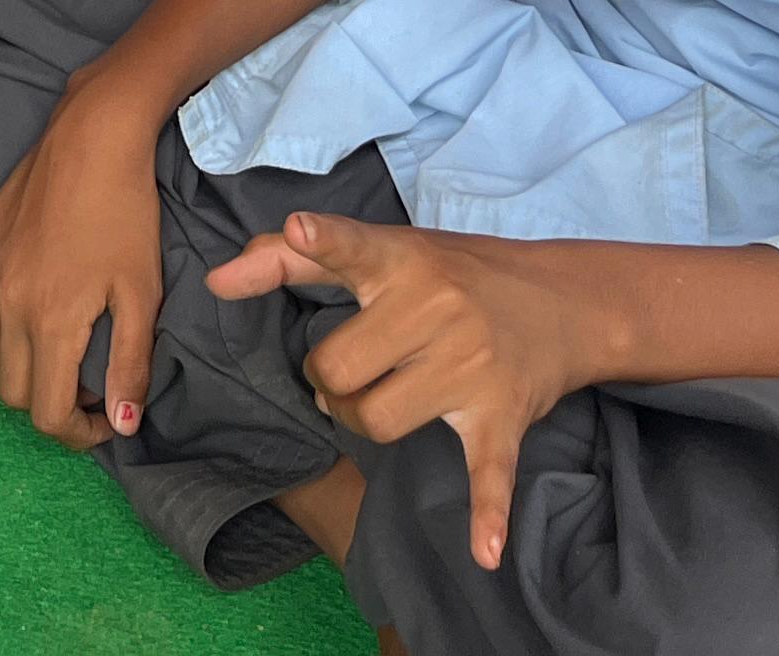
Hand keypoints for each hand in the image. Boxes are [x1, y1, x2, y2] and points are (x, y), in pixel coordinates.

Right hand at [0, 90, 169, 443]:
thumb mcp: (141, 292)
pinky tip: (25, 307)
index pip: (47, 413)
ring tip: (59, 346)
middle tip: (87, 385)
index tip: (106, 419)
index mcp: (49, 321)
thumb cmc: (127, 213)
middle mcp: (5, 304)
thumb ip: (130, 362)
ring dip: (20, 365)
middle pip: (11, 392)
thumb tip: (122, 425)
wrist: (93, 135)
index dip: (78, 434)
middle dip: (49, 404)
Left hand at [209, 215, 582, 571]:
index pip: (353, 246)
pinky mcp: (501, 417)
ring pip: (378, 420)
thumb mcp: (380, 252)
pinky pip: (489, 472)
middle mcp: (438, 309)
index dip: (322, 241)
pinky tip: (485, 550)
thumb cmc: (450, 274)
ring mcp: (472, 367)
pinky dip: (487, 513)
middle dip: (327, 381)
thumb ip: (290, 262)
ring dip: (361, 421)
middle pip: (339, 369)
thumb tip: (217, 281)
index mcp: (402, 261)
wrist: (561, 302)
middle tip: (347, 371)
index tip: (300, 228)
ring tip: (374, 401)